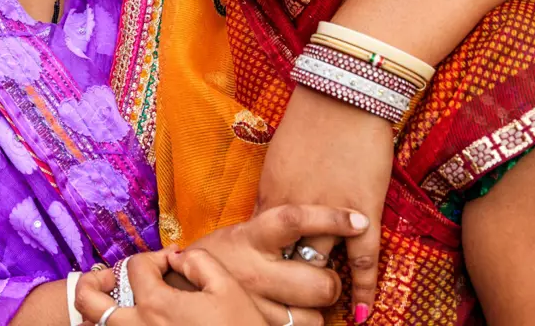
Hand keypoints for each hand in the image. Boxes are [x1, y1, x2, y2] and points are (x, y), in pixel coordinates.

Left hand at [74, 249, 269, 325]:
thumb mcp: (228, 288)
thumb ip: (198, 261)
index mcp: (157, 305)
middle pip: (87, 301)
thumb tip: (176, 257)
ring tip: (112, 301)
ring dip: (96, 310)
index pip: (134, 267)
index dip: (152, 256)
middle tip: (107, 277)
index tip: (171, 262)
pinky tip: (129, 319)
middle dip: (91, 282)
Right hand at [190, 204, 368, 324]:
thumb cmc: (220, 254)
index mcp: (251, 237)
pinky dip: (299, 323)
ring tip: (302, 298)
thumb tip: (327, 219)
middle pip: (318, 283)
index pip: (294, 221)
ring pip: (311, 316)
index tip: (359, 220)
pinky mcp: (253, 323)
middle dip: (330, 282)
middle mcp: (253, 271)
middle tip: (323, 277)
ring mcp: (253, 304)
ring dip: (315, 309)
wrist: (175, 282)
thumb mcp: (242, 232)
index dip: (330, 219)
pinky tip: (289, 311)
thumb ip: (276, 229)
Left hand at [258, 86, 392, 321]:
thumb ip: (275, 189)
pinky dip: (362, 290)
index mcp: (270, 195)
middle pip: (282, 261)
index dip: (258, 267)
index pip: (259, 244)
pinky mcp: (362, 212)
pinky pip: (363, 261)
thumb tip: (269, 214)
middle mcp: (294, 211)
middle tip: (280, 309)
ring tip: (321, 316)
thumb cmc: (310, 119)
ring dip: (320, 291)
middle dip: (280, 288)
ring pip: (319, 265)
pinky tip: (361, 314)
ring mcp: (329, 214)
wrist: (344, 94)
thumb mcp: (278, 156)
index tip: (254, 286)